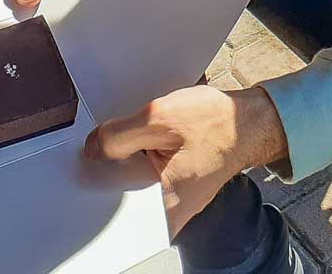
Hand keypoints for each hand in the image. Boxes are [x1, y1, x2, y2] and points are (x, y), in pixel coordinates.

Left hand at [84, 85, 288, 237]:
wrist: (249, 121)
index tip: (82, 162)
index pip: (115, 208)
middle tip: (99, 142)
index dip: (96, 181)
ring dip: (123, 158)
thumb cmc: (217, 122)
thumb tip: (93, 147)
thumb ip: (120, 134)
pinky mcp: (174, 184)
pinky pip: (144, 174)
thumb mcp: (161, 118)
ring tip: (122, 136)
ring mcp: (172, 200)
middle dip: (109, 167)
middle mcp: (169, 213)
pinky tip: (139, 136)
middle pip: (121, 194)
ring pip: (131, 181)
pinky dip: (137, 154)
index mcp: (166, 208)